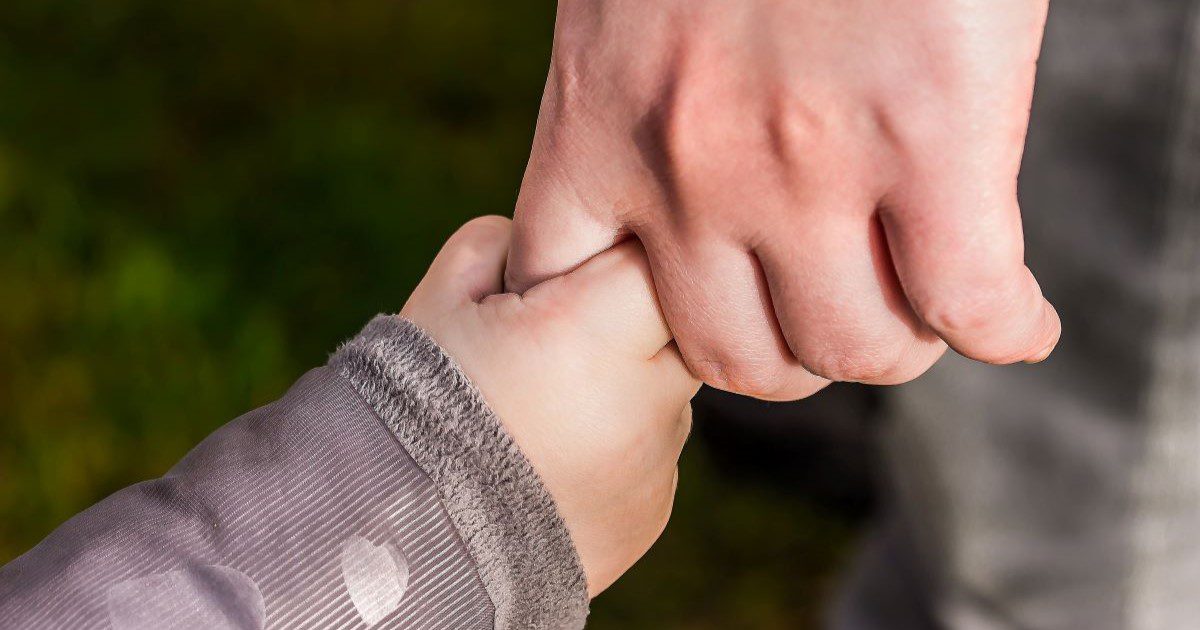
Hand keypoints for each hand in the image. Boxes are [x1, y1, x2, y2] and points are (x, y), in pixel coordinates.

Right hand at [401, 216, 699, 595]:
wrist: (405, 543)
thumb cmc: (413, 406)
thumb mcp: (442, 300)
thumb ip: (507, 244)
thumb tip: (553, 241)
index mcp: (593, 332)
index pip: (655, 258)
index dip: (612, 255)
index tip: (572, 275)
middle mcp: (644, 398)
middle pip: (678, 324)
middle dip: (628, 318)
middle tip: (558, 339)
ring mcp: (655, 461)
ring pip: (667, 390)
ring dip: (624, 384)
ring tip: (543, 410)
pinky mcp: (652, 509)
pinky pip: (652, 450)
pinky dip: (616, 444)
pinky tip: (552, 457)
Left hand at [508, 0, 1059, 399]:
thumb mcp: (626, 5)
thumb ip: (632, 95)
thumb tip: (677, 167)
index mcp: (601, 122)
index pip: (568, 293)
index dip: (629, 328)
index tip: (686, 310)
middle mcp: (690, 169)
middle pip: (735, 357)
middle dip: (790, 351)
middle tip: (834, 312)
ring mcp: (805, 168)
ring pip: (850, 350)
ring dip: (892, 343)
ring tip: (920, 309)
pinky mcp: (928, 140)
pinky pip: (968, 302)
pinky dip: (1005, 329)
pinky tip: (1017, 319)